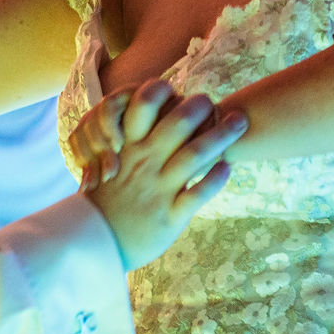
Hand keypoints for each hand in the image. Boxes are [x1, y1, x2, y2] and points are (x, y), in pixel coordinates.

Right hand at [80, 81, 245, 268]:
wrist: (94, 242)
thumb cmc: (108, 197)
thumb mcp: (112, 162)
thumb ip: (133, 139)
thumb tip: (156, 113)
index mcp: (127, 147)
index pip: (143, 105)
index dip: (161, 91)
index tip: (176, 90)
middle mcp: (144, 163)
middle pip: (177, 123)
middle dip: (200, 107)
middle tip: (214, 102)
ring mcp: (158, 188)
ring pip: (195, 155)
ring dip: (221, 136)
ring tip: (239, 122)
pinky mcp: (171, 215)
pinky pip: (199, 193)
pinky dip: (216, 178)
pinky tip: (228, 167)